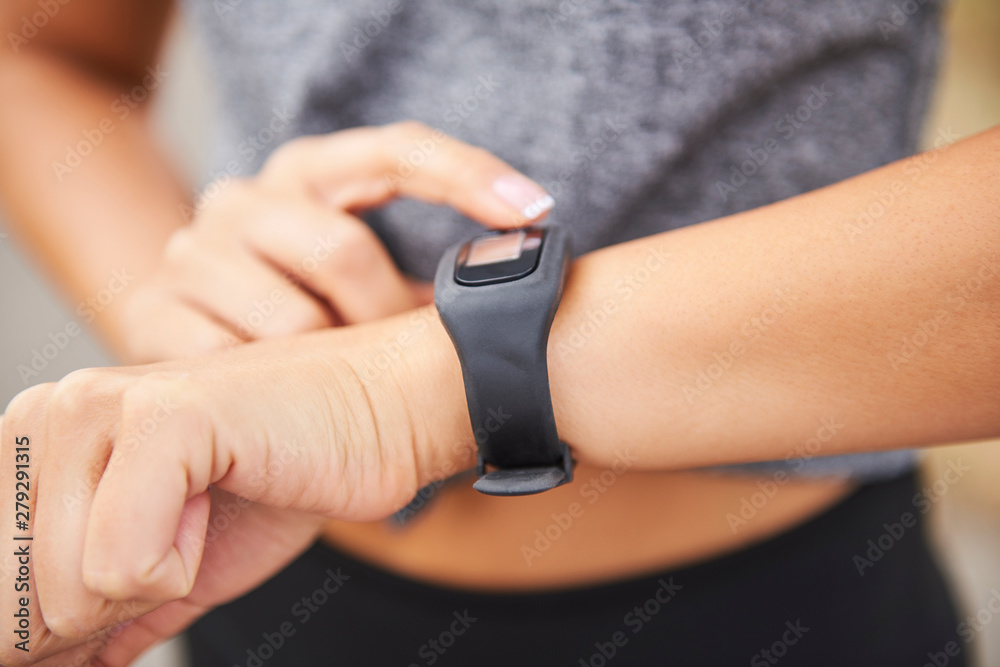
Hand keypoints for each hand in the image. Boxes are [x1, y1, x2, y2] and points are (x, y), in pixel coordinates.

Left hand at [0, 307, 472, 665]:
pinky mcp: (163, 416)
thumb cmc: (284, 477)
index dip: (54, 630)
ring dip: (149, 588)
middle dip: (95, 617)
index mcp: (37, 442)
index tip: (125, 598)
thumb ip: (97, 618)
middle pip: (15, 599)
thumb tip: (48, 665)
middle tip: (174, 555)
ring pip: (66, 588)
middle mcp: (50, 413)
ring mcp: (101, 406)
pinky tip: (214, 508)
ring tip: (201, 519)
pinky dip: (180, 568)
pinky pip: (124, 564)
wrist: (381, 413)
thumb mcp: (168, 567)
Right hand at [118, 121, 553, 362]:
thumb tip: (515, 325)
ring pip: (292, 320)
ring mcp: (193, 251)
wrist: (183, 330)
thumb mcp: (360, 283)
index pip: (396, 151)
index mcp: (308, 170)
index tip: (534, 213)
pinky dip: (276, 393)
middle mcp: (246, 196)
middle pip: (340, 249)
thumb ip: (422, 292)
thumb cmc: (301, 308)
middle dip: (382, 317)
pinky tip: (289, 404)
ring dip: (331, 366)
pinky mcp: (152, 312)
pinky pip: (235, 363)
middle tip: (396, 359)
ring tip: (340, 386)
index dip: (467, 177)